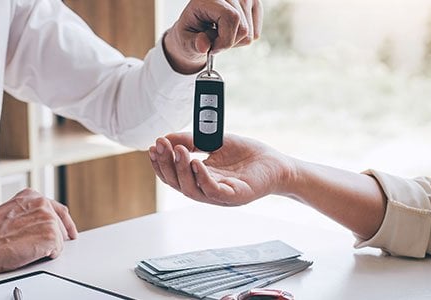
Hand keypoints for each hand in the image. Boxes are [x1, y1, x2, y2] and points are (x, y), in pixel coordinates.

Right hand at [0, 188, 77, 277]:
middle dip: (55, 237)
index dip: (65, 223)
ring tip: (26, 248)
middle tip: (41, 246)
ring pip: (59, 239)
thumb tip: (36, 223)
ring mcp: (49, 218)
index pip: (57, 208)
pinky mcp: (52, 235)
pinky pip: (57, 251)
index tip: (70, 232)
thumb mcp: (10, 212)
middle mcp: (42, 203)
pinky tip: (31, 253)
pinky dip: (46, 255)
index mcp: (31, 196)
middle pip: (61, 225)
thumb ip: (27, 213)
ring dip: (46, 247)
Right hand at [148, 132, 295, 205]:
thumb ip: (192, 140)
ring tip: (178, 150)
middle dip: (166, 164)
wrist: (276, 163)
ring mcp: (220, 196)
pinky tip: (196, 162)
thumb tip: (167, 137)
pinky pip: (213, 191)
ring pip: (191, 190)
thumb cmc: (247, 156)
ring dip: (181, 170)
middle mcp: (206, 190)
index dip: (160, 163)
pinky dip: (202, 177)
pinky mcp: (235, 196)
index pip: (173, 175)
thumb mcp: (215, 142)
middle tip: (161, 145)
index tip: (153, 145)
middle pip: (177, 183)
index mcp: (199, 179)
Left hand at [163, 0, 262, 73]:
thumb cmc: (189, 33)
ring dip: (234, 41)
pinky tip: (229, 33)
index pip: (231, 17)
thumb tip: (203, 45)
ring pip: (249, 32)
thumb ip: (193, 43)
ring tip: (220, 35)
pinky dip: (241, 39)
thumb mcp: (185, 41)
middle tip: (214, 43)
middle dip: (228, 42)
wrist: (195, 29)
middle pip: (242, 27)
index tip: (213, 48)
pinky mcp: (252, 5)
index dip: (225, 39)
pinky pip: (254, 33)